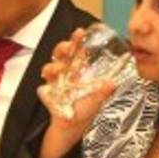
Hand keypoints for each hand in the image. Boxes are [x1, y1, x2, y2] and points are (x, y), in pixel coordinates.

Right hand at [35, 28, 116, 157]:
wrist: (71, 126)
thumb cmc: (84, 110)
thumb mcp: (96, 101)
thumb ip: (103, 92)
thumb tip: (112, 83)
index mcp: (80, 69)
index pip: (79, 50)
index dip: (78, 40)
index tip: (80, 31)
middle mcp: (67, 70)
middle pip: (64, 53)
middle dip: (64, 46)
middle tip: (68, 46)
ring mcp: (57, 78)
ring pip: (53, 63)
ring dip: (55, 62)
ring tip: (60, 67)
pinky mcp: (49, 87)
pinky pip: (46, 78)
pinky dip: (47, 74)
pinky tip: (48, 74)